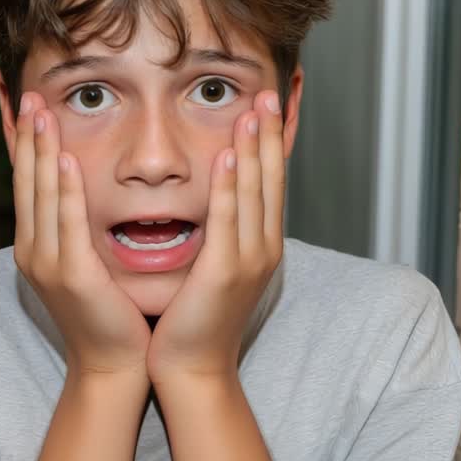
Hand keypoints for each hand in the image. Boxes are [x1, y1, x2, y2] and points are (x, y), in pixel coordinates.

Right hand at [12, 92, 151, 378]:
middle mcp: (33, 249)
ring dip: (38, 147)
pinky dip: (62, 188)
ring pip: (39, 193)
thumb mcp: (91, 261)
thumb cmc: (113, 313)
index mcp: (38, 244)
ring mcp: (47, 262)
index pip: (26, 181)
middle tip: (24, 90)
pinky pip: (65, 222)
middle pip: (25, 179)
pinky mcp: (71, 275)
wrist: (116, 366)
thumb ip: (84, 226)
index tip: (18, 102)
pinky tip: (61, 158)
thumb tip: (91, 189)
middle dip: (24, 133)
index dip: (21, 141)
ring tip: (38, 108)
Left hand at [147, 90, 285, 383]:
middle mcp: (262, 248)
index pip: (268, 183)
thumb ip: (217, 231)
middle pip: (269, 180)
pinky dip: (229, 187)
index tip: (264, 105)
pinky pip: (228, 221)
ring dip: (253, 149)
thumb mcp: (211, 266)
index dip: (269, 143)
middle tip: (268, 92)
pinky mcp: (224, 274)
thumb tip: (210, 198)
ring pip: (253, 194)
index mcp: (259, 245)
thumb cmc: (194, 319)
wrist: (191, 369)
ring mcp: (248, 261)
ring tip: (252, 110)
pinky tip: (227, 157)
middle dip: (269, 135)